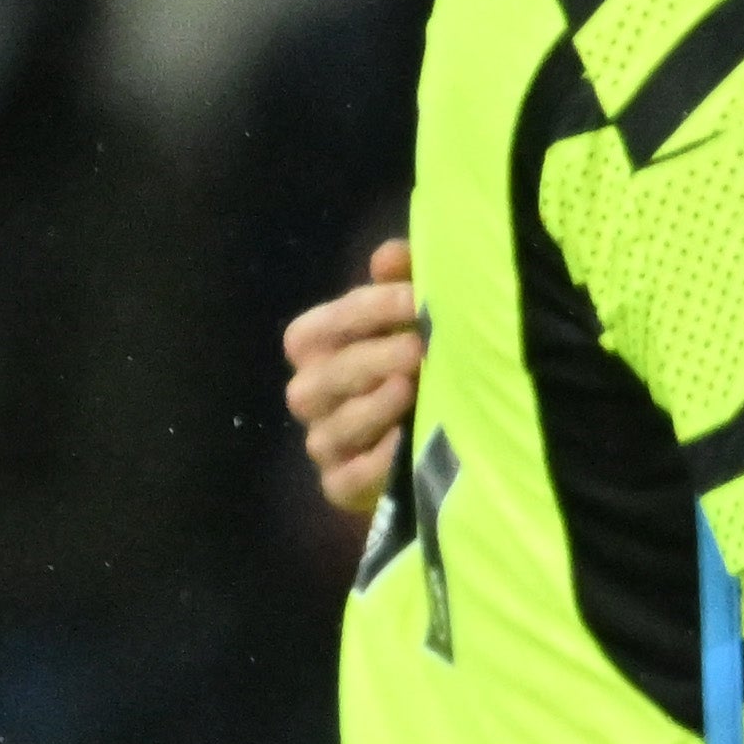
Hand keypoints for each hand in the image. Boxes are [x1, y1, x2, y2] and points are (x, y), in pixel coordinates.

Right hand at [287, 235, 425, 522]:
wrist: (434, 441)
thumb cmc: (414, 363)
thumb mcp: (410, 319)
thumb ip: (401, 283)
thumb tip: (391, 256)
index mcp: (314, 348)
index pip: (321, 327)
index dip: (366, 311)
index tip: (416, 298)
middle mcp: (309, 394)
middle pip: (324, 377)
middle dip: (372, 360)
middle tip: (418, 348)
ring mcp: (324, 443)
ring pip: (334, 427)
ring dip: (374, 408)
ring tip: (414, 390)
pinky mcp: (341, 487)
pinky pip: (348, 477)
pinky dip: (376, 463)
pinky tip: (405, 444)